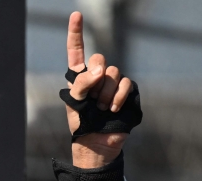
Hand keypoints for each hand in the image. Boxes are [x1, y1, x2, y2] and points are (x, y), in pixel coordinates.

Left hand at [65, 11, 132, 168]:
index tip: (76, 15)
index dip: (76, 32)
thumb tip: (101, 69)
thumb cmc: (81, 123)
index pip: (76, 50)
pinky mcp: (126, 92)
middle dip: (95, 78)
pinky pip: (126, 84)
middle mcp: (96, 76)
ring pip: (114, 72)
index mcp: (79, 76)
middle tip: (92, 99)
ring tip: (101, 108)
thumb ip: (82, 83)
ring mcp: (112, 83)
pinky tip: (113, 109)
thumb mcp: (75, 103)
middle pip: (99, 59)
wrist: (96, 144)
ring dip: (106, 93)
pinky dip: (119, 97)